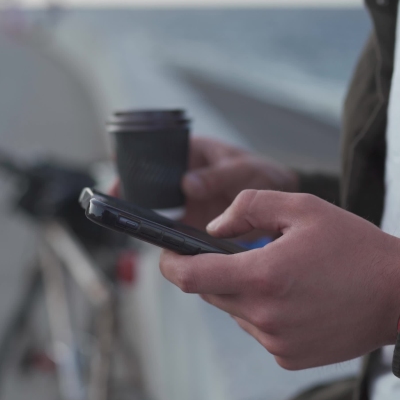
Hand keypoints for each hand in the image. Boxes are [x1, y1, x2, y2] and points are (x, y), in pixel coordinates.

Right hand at [108, 137, 297, 228]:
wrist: (282, 203)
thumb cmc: (262, 175)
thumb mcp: (244, 169)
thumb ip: (219, 175)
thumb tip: (188, 184)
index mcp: (191, 153)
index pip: (153, 151)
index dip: (132, 159)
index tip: (119, 166)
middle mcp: (181, 177)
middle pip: (145, 183)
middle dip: (129, 192)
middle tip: (117, 201)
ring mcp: (184, 203)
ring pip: (154, 210)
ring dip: (144, 220)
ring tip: (136, 227)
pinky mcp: (191, 226)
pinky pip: (171, 233)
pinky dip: (166, 241)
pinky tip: (165, 249)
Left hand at [159, 190, 399, 369]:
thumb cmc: (355, 247)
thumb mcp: (303, 208)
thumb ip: (249, 208)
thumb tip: (214, 228)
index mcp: (261, 277)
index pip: (190, 277)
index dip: (171, 263)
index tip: (168, 253)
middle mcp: (263, 316)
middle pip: (212, 294)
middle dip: (218, 272)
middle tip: (249, 253)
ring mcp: (275, 342)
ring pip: (237, 313)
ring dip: (246, 294)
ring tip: (286, 276)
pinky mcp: (289, 358)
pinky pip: (260, 331)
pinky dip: (267, 314)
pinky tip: (300, 299)